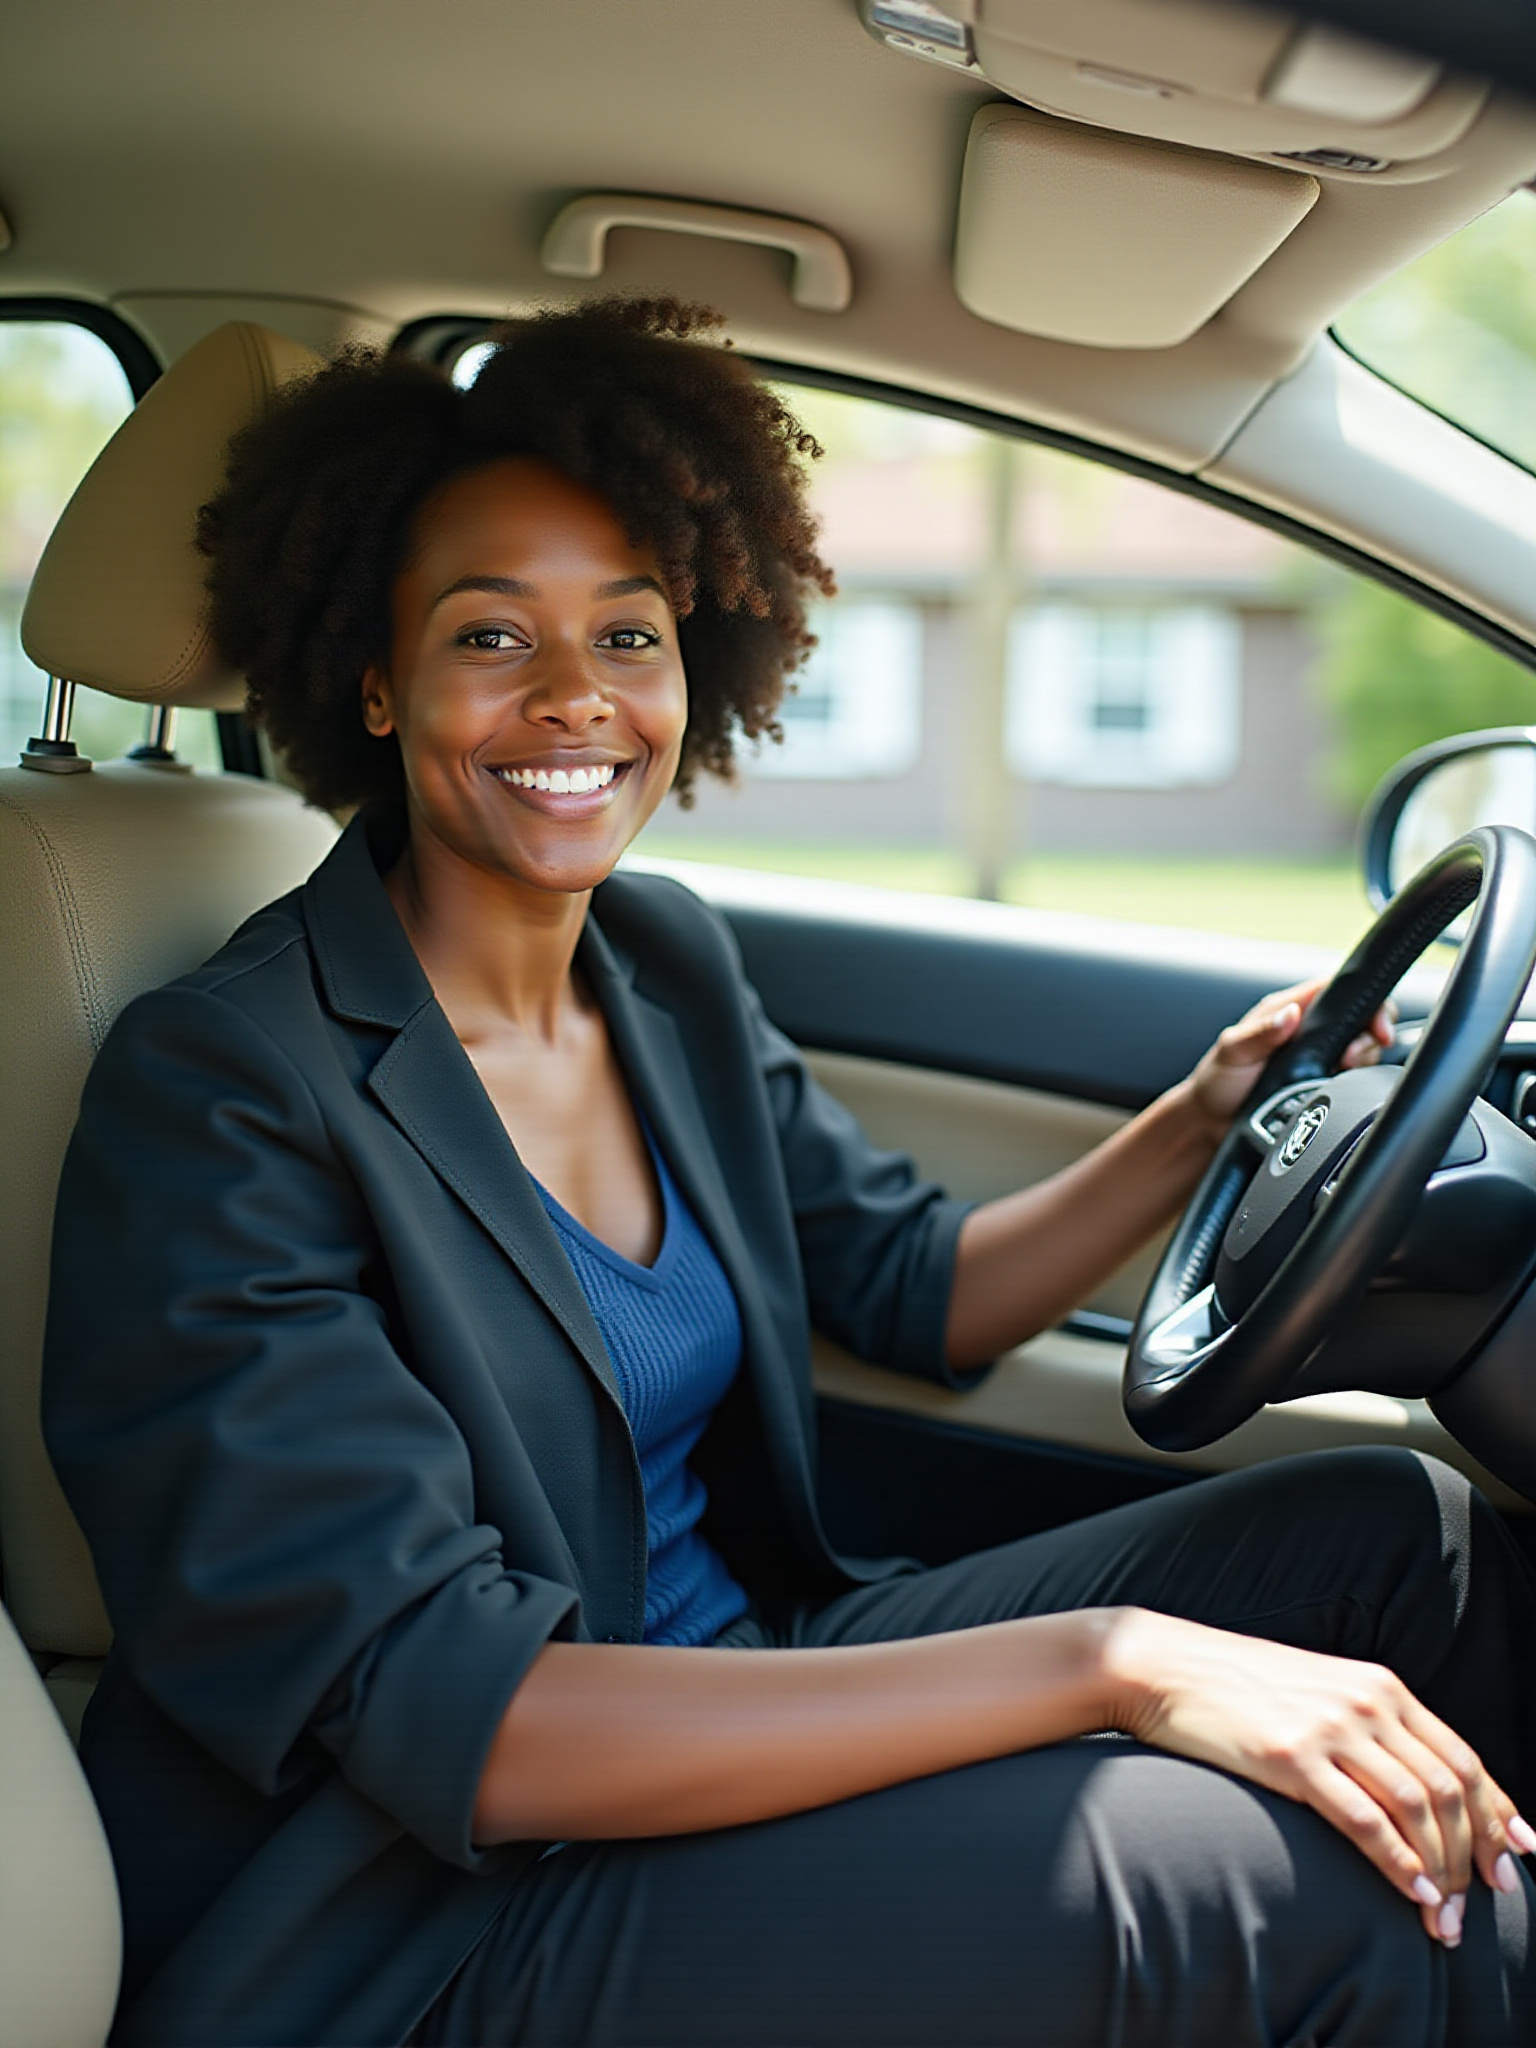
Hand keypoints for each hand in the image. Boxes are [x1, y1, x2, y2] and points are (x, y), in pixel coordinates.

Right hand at [1103, 1608, 1533, 1946]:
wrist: (1163, 1667)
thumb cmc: (1237, 1690)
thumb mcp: (1317, 1694)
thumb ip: (1367, 1729)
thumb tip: (1411, 1788)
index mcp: (1379, 1686)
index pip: (1463, 1758)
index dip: (1498, 1815)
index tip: (1516, 1861)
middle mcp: (1366, 1702)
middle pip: (1450, 1790)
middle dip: (1475, 1857)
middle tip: (1479, 1907)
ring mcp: (1330, 1728)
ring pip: (1417, 1810)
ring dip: (1442, 1874)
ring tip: (1443, 1918)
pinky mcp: (1292, 1757)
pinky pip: (1366, 1821)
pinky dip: (1400, 1865)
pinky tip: (1413, 1895)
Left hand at [1186, 978, 1394, 1139]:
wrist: (1213, 1124)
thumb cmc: (1217, 1081)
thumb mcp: (1232, 1052)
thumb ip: (1259, 1034)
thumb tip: (1290, 1015)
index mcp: (1288, 1010)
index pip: (1338, 989)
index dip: (1364, 999)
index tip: (1374, 1024)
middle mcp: (1309, 1031)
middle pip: (1361, 1018)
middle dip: (1371, 1033)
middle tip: (1353, 1057)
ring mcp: (1321, 1058)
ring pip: (1363, 1048)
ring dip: (1364, 1059)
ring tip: (1343, 1072)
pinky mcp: (1326, 1084)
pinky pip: (1355, 1078)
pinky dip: (1358, 1082)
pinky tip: (1344, 1089)